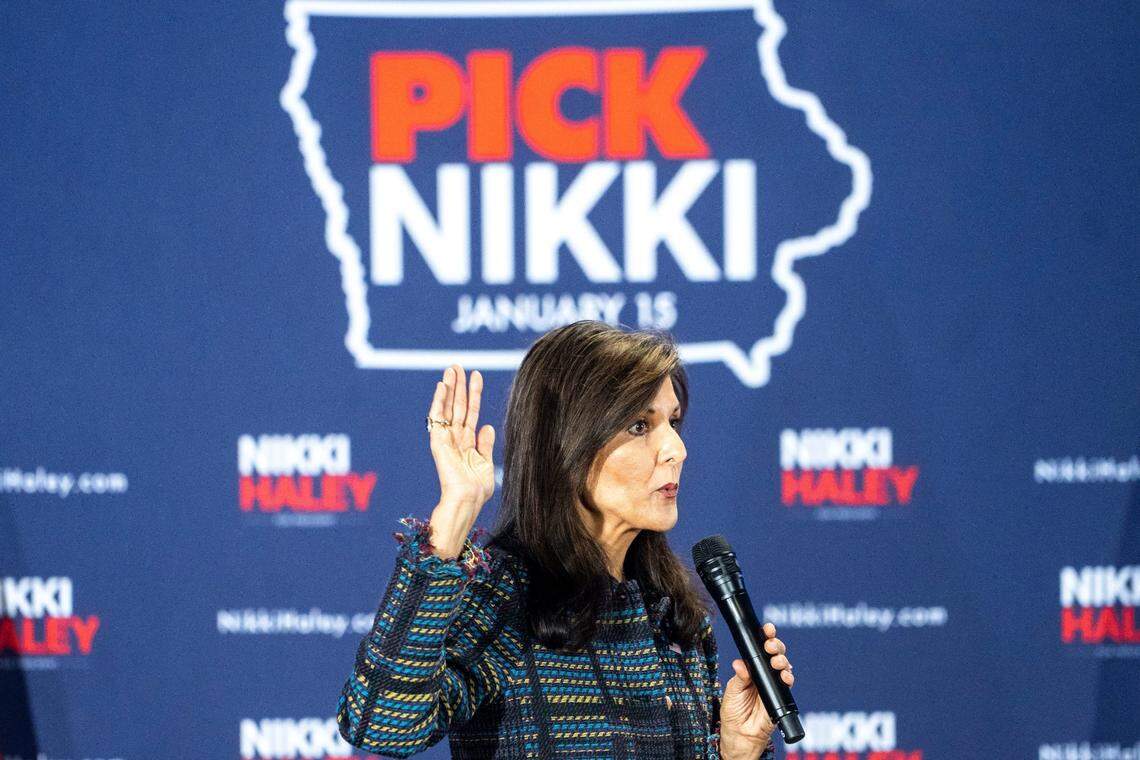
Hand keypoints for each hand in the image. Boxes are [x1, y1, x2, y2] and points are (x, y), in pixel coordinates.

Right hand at [427, 364, 495, 510]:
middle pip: (457, 406)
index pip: (470, 412)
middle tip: (458, 365)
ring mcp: (446, 439)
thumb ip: (485, 444)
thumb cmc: (477, 488)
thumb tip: (487, 426)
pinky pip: (437, 417)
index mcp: (468, 442)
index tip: (476, 375)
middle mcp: (456, 438)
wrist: (467, 500)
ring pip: (448, 407)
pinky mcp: (438, 441)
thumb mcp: (486, 462)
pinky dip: (439, 401)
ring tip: (451, 369)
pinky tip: (442, 386)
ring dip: (449, 388)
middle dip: (458, 386)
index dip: (473, 394)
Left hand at [718, 623, 794, 756]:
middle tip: (770, 646)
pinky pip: (787, 683)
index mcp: (751, 668)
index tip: (767, 628)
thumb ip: (739, 677)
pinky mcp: (780, 695)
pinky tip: (784, 675)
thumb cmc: (733, 712)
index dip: (766, 636)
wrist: (739, 735)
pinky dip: (788, 677)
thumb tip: (740, 663)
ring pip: (784, 665)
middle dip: (775, 645)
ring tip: (776, 662)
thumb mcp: (731, 691)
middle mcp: (764, 673)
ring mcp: (773, 683)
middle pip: (775, 653)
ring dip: (782, 660)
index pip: (760, 648)